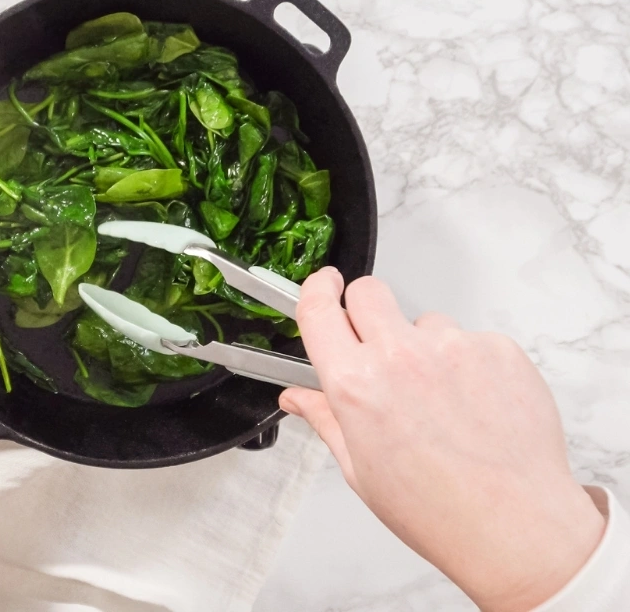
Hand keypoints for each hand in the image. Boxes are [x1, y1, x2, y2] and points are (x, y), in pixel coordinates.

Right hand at [283, 267, 604, 611]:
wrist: (515, 527)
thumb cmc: (437, 510)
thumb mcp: (360, 469)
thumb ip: (325, 418)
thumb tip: (298, 397)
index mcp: (356, 385)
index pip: (318, 308)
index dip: (316, 289)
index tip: (324, 284)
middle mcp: (400, 356)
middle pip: (369, 292)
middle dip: (366, 310)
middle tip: (378, 346)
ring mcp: (453, 347)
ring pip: (424, 321)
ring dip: (423, 346)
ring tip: (440, 400)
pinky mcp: (498, 349)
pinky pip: (471, 339)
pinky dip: (468, 363)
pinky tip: (474, 405)